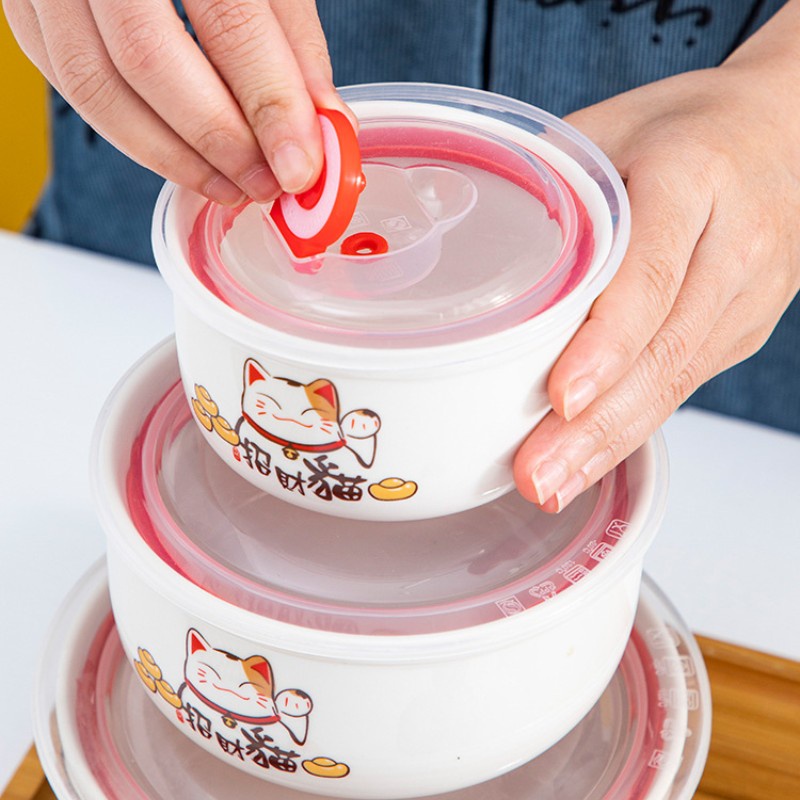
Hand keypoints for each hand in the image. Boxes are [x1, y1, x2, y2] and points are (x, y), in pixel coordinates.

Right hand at [3, 0, 348, 202]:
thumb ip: (290, 36)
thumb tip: (320, 124)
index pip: (228, 18)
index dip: (269, 103)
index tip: (301, 167)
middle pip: (149, 60)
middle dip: (219, 141)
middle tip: (266, 184)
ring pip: (96, 85)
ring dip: (172, 155)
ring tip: (231, 185)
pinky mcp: (25, 3)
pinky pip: (70, 84)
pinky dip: (132, 134)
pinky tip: (182, 156)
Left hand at [513, 2, 799, 511]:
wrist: (784, 132)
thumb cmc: (686, 130)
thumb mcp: (612, 129)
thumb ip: (553, 188)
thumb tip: (474, 254)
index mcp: (695, 178)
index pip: (653, 273)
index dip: (608, 341)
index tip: (562, 396)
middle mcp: (734, 245)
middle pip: (665, 349)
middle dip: (596, 424)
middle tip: (537, 474)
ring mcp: (747, 296)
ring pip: (678, 380)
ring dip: (611, 441)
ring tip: (551, 485)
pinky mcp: (742, 329)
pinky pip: (684, 383)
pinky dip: (634, 426)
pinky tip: (591, 458)